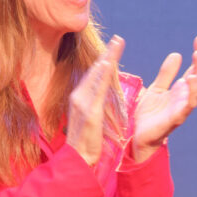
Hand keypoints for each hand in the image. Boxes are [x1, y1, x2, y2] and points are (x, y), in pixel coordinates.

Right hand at [67, 35, 124, 165]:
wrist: (78, 158)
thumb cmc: (87, 139)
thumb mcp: (93, 116)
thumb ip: (96, 103)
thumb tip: (103, 93)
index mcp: (81, 97)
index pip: (95, 74)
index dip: (104, 59)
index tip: (114, 46)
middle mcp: (79, 96)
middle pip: (95, 70)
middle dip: (106, 53)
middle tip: (118, 38)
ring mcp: (82, 103)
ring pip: (96, 76)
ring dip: (106, 59)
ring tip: (116, 45)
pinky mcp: (89, 112)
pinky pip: (97, 91)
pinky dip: (100, 76)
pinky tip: (106, 64)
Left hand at [132, 35, 196, 161]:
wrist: (138, 136)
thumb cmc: (149, 115)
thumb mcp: (156, 88)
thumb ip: (167, 73)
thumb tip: (177, 54)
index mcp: (183, 91)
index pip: (196, 70)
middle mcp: (186, 98)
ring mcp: (183, 108)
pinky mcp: (176, 118)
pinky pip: (188, 105)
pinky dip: (191, 92)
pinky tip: (189, 78)